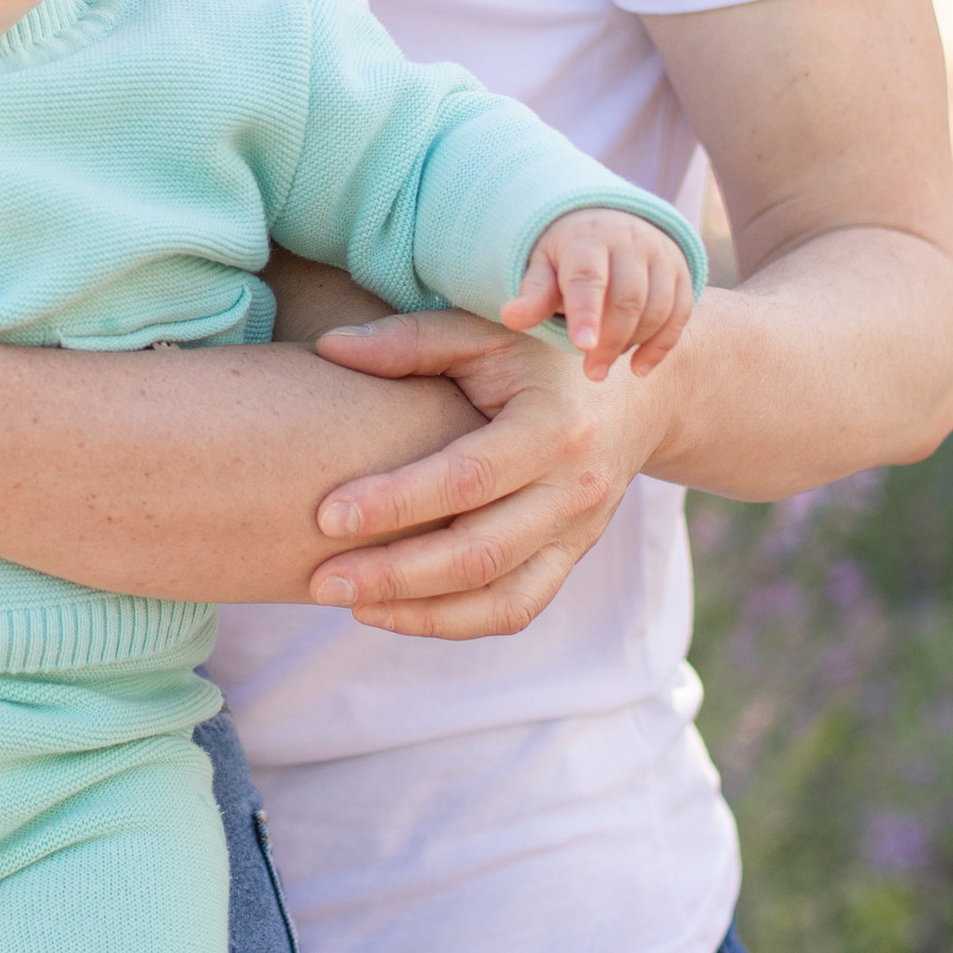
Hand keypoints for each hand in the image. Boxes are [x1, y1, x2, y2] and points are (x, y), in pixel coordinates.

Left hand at [302, 307, 678, 638]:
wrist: (631, 393)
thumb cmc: (538, 351)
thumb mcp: (486, 330)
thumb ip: (411, 340)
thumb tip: (330, 349)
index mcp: (554, 427)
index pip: (466, 479)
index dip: (395, 502)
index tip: (325, 514)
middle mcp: (575, 489)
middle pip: (481, 553)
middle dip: (395, 574)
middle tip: (321, 581)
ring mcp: (579, 533)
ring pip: (501, 597)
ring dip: (419, 611)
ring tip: (348, 603)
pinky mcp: (571, 559)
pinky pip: (516, 609)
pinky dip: (454, 622)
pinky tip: (392, 613)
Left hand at [505, 210, 694, 381]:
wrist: (606, 221)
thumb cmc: (565, 254)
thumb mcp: (542, 266)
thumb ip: (533, 294)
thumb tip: (510, 317)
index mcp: (587, 237)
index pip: (589, 276)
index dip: (586, 312)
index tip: (581, 346)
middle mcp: (630, 241)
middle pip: (628, 298)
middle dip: (610, 341)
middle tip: (591, 372)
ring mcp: (660, 255)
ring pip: (658, 307)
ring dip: (633, 343)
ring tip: (605, 363)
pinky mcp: (681, 273)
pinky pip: (679, 313)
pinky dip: (661, 345)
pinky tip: (638, 368)